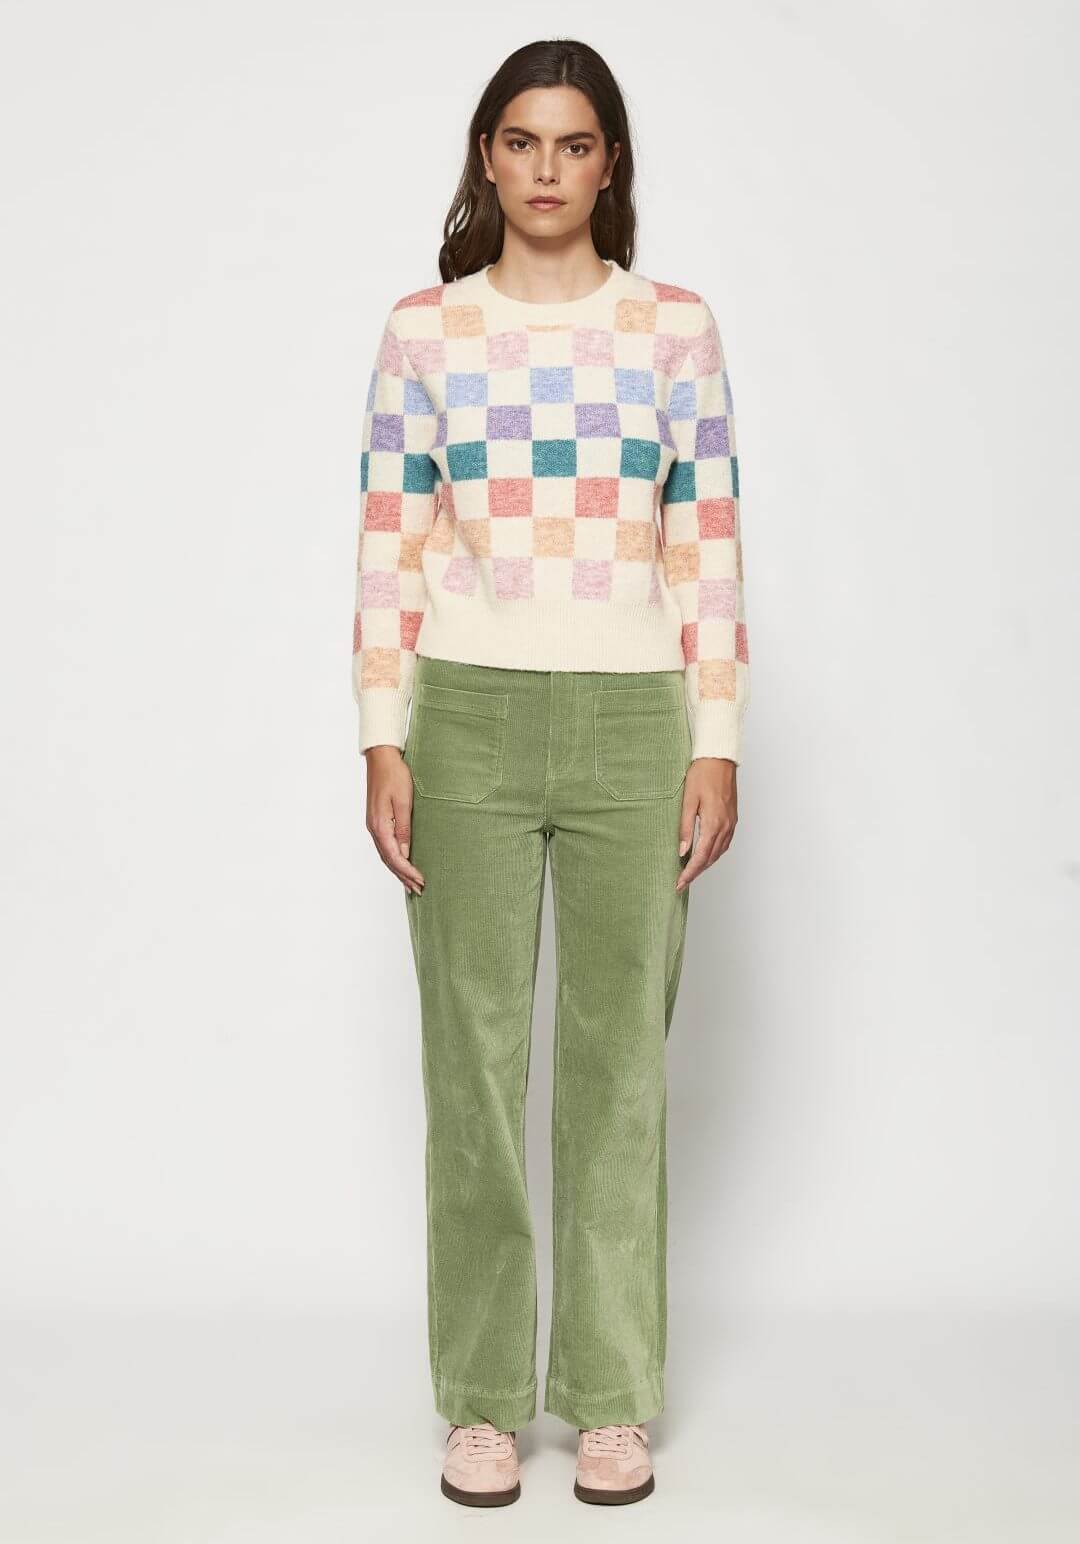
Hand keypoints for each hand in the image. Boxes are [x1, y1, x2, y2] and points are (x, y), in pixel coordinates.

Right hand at [363, 745, 425, 894]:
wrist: (381, 758)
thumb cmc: (395, 775)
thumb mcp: (404, 802)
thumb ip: (404, 828)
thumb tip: (405, 853)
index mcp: (379, 825)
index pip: (394, 857)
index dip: (407, 871)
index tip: (421, 881)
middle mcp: (374, 828)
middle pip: (388, 860)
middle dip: (403, 876)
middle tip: (418, 890)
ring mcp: (374, 825)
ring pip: (386, 855)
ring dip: (398, 870)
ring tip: (411, 883)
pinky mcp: (377, 820)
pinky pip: (385, 846)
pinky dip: (394, 859)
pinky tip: (402, 863)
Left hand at [675, 758, 737, 891]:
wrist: (719, 759)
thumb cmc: (702, 775)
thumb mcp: (688, 801)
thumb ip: (686, 828)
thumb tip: (683, 851)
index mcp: (713, 823)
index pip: (700, 857)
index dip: (689, 873)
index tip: (679, 883)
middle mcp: (725, 826)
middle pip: (710, 859)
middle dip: (696, 873)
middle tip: (681, 882)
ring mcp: (731, 823)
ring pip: (719, 853)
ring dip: (705, 865)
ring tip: (691, 872)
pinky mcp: (732, 818)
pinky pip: (725, 843)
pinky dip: (714, 854)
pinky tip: (706, 855)